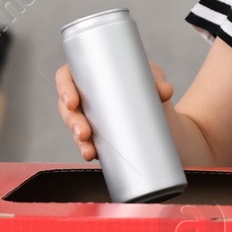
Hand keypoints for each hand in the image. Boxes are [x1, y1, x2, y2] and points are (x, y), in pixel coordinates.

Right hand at [55, 61, 175, 161]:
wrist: (166, 118)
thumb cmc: (151, 88)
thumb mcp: (152, 79)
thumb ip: (157, 81)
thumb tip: (165, 90)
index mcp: (91, 75)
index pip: (67, 77)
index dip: (64, 88)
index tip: (72, 101)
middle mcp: (86, 97)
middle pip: (67, 107)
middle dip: (72, 122)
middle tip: (84, 132)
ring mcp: (91, 119)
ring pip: (75, 129)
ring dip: (78, 141)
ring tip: (89, 151)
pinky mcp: (100, 138)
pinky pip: (88, 144)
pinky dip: (88, 150)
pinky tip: (92, 156)